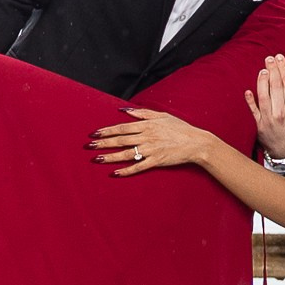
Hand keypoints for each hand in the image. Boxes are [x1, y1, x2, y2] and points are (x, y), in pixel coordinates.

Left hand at [90, 110, 212, 177]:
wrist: (196, 143)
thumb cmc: (179, 128)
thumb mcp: (161, 115)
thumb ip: (142, 113)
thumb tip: (123, 111)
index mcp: (147, 125)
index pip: (122, 127)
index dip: (107, 131)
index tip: (94, 133)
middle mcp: (147, 137)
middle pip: (120, 140)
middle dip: (103, 143)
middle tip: (89, 146)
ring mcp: (151, 150)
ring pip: (126, 154)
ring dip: (110, 157)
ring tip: (97, 159)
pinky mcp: (156, 161)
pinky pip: (138, 167)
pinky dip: (126, 171)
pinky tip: (115, 173)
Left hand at [246, 49, 284, 161]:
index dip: (284, 69)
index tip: (280, 58)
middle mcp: (280, 113)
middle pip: (275, 86)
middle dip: (272, 70)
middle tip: (269, 58)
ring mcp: (268, 119)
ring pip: (263, 96)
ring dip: (262, 81)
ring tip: (262, 69)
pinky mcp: (259, 124)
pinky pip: (253, 111)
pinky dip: (249, 101)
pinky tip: (247, 91)